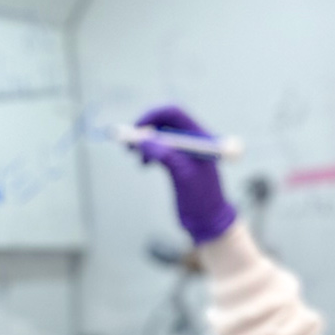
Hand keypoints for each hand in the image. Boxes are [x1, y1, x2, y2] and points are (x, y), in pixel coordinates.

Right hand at [133, 105, 236, 244]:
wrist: (207, 220)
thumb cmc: (201, 198)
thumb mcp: (184, 175)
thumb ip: (166, 155)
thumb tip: (143, 140)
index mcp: (199, 137)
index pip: (174, 113)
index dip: (153, 115)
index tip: (136, 129)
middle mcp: (192, 140)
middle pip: (163, 122)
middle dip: (144, 128)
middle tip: (128, 142)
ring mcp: (183, 151)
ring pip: (158, 136)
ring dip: (143, 142)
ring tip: (134, 156)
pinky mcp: (176, 163)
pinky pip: (158, 150)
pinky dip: (147, 153)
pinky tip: (144, 165)